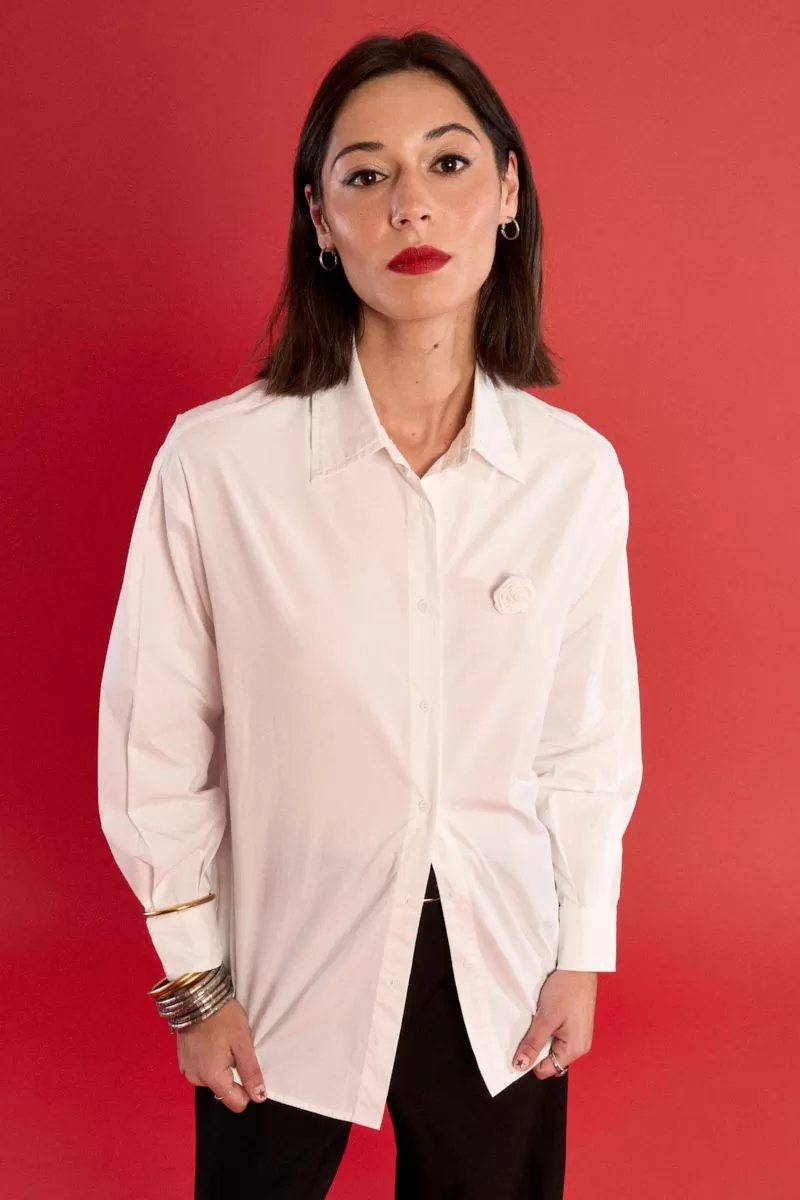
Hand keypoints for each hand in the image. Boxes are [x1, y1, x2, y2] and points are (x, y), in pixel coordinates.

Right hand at [176, 997, 267, 1111]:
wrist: (196, 996)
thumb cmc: (222, 1017)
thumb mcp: (243, 1043)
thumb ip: (251, 1072)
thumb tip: (259, 1096)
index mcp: (212, 1077)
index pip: (236, 1103)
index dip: (248, 1090)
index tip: (249, 1069)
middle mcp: (196, 1079)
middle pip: (224, 1091)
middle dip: (233, 1075)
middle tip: (235, 1050)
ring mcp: (188, 1070)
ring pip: (213, 1079)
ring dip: (221, 1067)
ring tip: (223, 1043)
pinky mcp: (184, 1061)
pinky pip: (202, 1069)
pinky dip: (210, 1061)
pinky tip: (212, 1042)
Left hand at [512, 969, 597, 1078]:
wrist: (579, 966)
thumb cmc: (567, 990)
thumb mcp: (545, 1018)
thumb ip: (533, 1044)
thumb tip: (520, 1066)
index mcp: (574, 1050)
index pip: (546, 1069)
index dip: (530, 1061)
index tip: (518, 1048)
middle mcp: (579, 1046)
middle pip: (550, 1058)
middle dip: (536, 1047)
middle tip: (528, 1028)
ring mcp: (578, 1035)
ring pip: (552, 1044)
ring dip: (541, 1035)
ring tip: (537, 1018)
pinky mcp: (575, 1024)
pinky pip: (557, 1033)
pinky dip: (547, 1027)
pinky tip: (544, 1014)